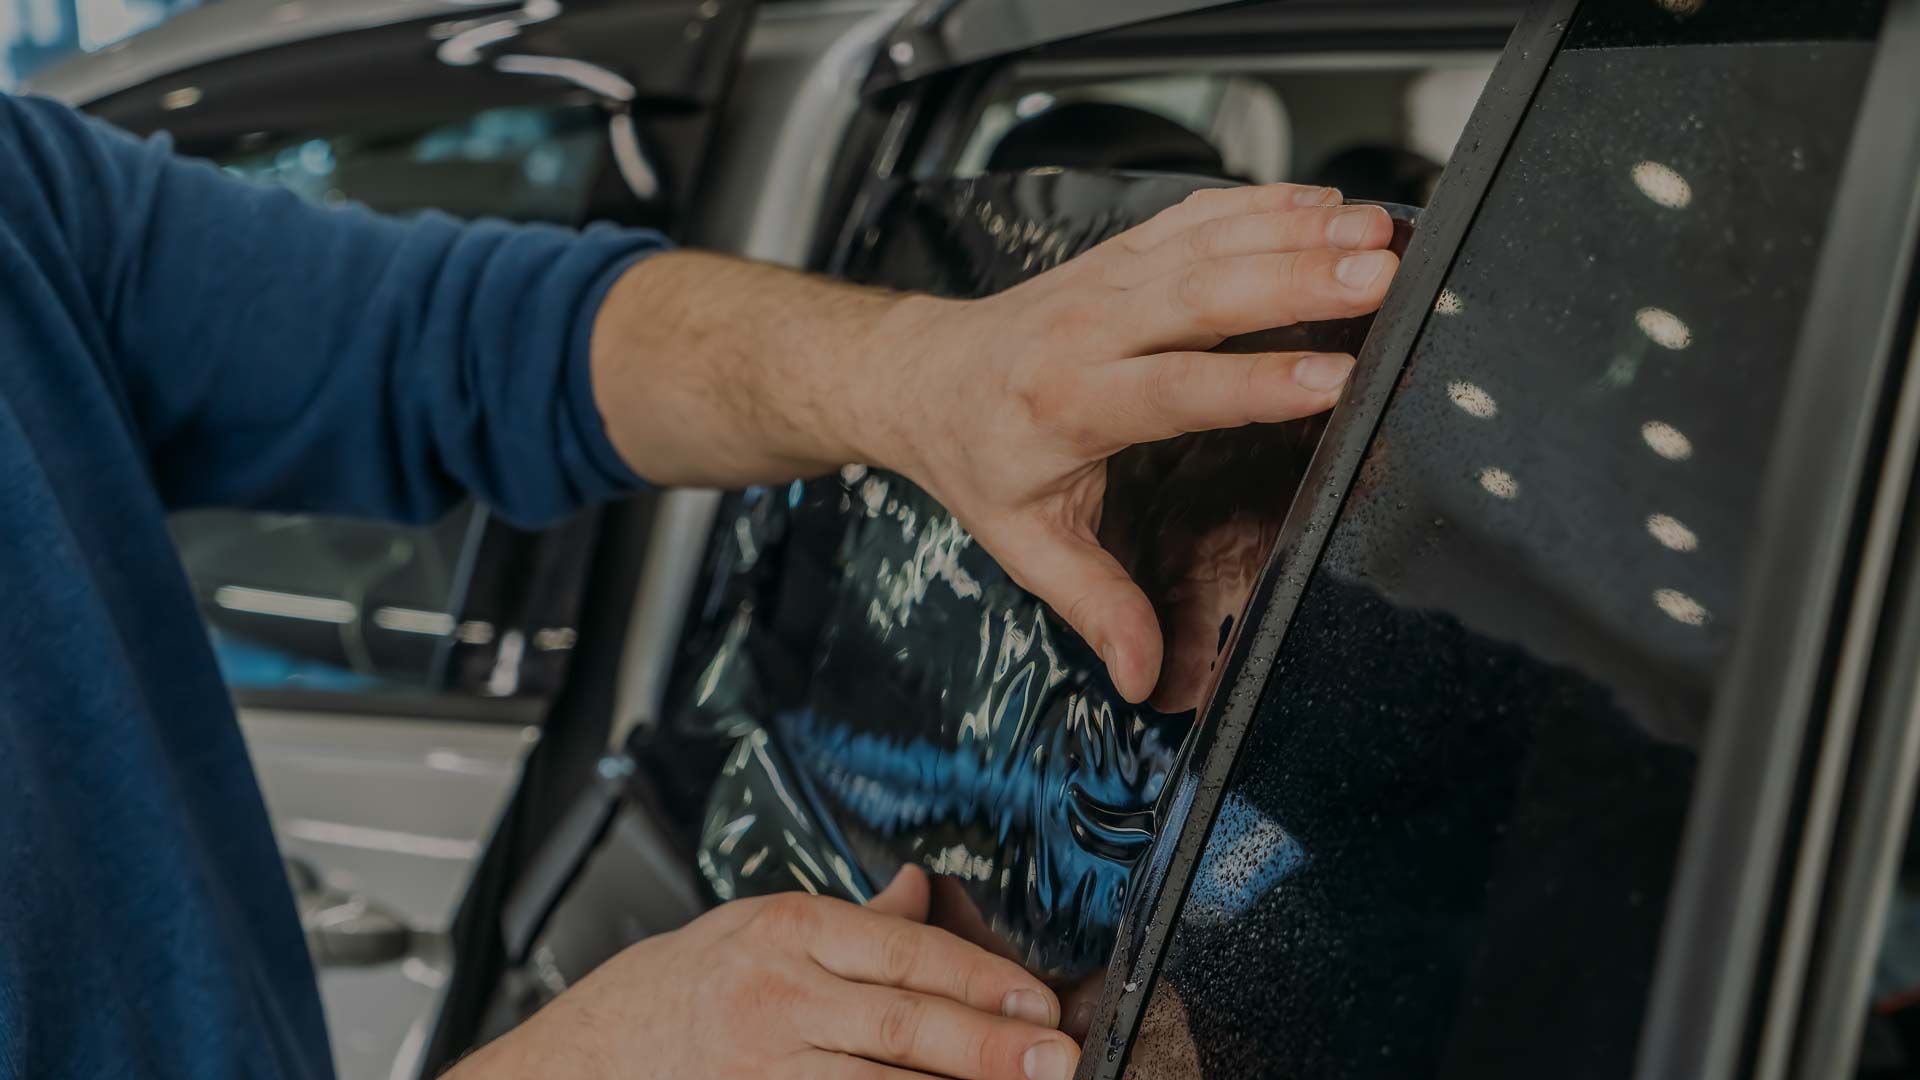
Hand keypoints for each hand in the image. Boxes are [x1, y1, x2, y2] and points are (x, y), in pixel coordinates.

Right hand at [449, 867, 1078, 1079]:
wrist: (592, 1051)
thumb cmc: (682, 985)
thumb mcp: (761, 925)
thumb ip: (854, 919)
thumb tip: (926, 891)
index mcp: (790, 932)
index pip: (907, 952)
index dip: (983, 979)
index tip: (1040, 1003)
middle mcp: (778, 997)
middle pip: (904, 1023)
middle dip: (989, 1043)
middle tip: (1057, 1057)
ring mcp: (765, 1066)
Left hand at [854, 183, 1399, 700]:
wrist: (918, 378)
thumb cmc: (975, 461)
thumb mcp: (1025, 545)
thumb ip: (1094, 606)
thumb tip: (1143, 677)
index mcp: (1069, 404)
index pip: (1174, 388)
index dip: (1255, 383)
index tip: (1334, 379)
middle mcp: (1090, 329)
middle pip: (1202, 294)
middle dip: (1296, 280)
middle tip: (1381, 276)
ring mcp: (1107, 281)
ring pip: (1208, 242)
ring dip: (1295, 230)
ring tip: (1376, 231)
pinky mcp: (1122, 253)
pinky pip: (1198, 216)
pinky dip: (1265, 204)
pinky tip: (1328, 203)